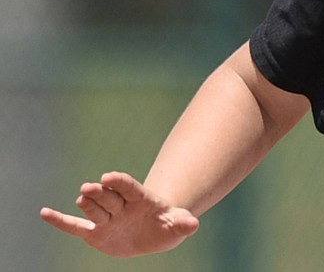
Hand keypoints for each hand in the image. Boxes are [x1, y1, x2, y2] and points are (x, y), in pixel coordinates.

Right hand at [40, 171, 199, 257]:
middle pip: (110, 197)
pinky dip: (60, 221)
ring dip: (88, 203)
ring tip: (82, 197)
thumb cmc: (168, 224)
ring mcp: (107, 218)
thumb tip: (194, 224)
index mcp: (141, 199)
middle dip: (101, 192)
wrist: (155, 232)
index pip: (130, 187)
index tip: (109, 176)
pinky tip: (44, 213)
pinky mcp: (95, 233)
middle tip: (91, 186)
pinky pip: (76, 226)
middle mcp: (121, 205)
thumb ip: (184, 223)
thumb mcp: (179, 225)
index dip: (120, 182)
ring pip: (95, 209)